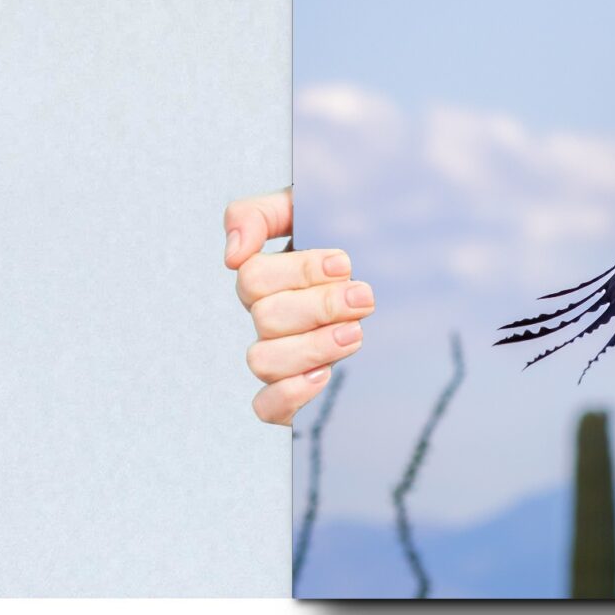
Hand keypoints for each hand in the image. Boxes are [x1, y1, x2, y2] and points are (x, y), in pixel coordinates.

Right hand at [224, 188, 374, 426]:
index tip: (344, 264)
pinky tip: (324, 376)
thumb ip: (258, 215)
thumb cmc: (335, 233)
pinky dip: (289, 395)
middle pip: (266, 318)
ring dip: (312, 347)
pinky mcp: (290, 391)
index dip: (300, 272)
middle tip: (363, 296)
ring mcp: (276, 354)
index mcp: (263, 276)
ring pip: (263, 361)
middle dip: (320, 306)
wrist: (381, 261)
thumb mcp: (301, 206)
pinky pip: (265, 407)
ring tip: (355, 332)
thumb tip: (233, 254)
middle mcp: (264, 317)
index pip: (254, 277)